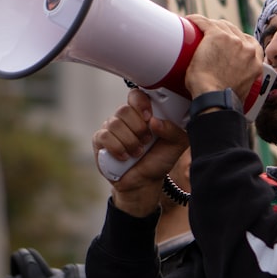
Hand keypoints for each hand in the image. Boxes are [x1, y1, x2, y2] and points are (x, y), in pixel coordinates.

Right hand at [92, 88, 187, 215]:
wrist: (145, 181)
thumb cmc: (159, 159)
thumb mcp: (176, 145)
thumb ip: (174, 130)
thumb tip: (155, 121)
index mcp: (142, 113)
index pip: (136, 95)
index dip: (141, 103)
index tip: (149, 118)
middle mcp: (125, 117)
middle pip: (124, 110)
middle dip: (138, 129)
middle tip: (146, 141)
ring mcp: (110, 128)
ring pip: (114, 124)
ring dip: (129, 141)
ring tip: (138, 152)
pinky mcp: (100, 140)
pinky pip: (104, 137)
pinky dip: (117, 148)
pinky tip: (125, 157)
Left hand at [183, 15, 264, 96]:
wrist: (215, 99)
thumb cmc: (223, 99)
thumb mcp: (241, 88)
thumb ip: (241, 79)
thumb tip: (229, 82)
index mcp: (255, 61)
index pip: (248, 42)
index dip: (237, 41)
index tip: (227, 43)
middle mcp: (247, 48)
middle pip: (234, 31)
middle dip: (223, 32)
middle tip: (209, 39)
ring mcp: (233, 40)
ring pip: (220, 25)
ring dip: (210, 27)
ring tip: (198, 31)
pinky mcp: (216, 36)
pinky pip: (204, 22)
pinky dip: (196, 21)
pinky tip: (190, 21)